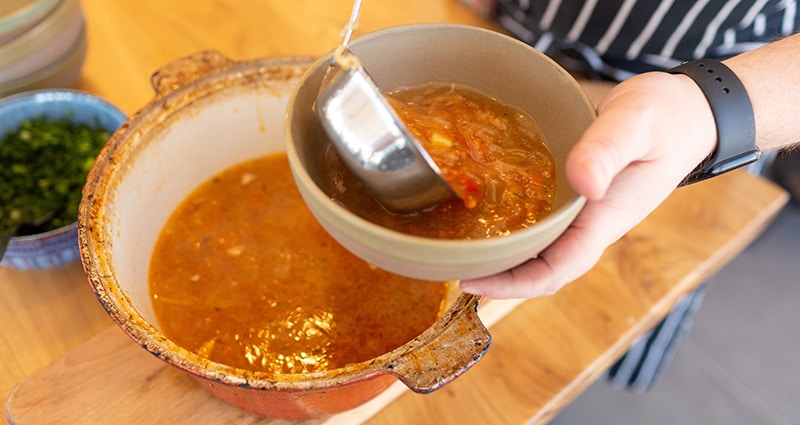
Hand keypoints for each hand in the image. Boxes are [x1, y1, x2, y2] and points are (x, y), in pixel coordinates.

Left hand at [460, 71, 716, 298]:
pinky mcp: (575, 195)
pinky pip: (540, 222)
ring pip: (537, 247)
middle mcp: (589, 225)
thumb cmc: (665, 117)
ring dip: (502, 254)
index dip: (513, 284)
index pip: (556, 270)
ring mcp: (582, 213)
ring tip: (458, 246)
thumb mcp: (636, 124)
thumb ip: (608, 150)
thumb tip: (582, 183)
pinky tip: (485, 213)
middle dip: (497, 276)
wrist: (686, 111)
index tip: (471, 281)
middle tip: (449, 264)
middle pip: (539, 268)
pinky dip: (512, 225)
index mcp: (603, 220)